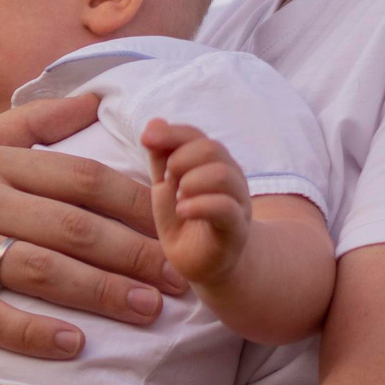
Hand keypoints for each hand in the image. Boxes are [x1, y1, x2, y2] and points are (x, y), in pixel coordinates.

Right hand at [0, 95, 181, 361]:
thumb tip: (92, 97)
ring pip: (41, 268)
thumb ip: (31, 123)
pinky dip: (34, 330)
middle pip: (73, 226)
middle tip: (182, 280)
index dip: (139, 206)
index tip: (180, 227)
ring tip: (149, 311)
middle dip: (136, 254)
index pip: (83, 180)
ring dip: (102, 292)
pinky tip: (75, 344)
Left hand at [142, 119, 250, 288]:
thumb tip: (155, 121)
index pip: (196, 135)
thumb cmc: (186, 220)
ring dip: (193, 180)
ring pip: (224, 174)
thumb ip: (162, 157)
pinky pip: (226, 208)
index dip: (172, 133)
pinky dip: (201, 205)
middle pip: (212, 148)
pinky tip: (182, 209)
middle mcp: (229, 177)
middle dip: (183, 158)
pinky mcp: (237, 230)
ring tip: (178, 196)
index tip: (147, 138)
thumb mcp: (166, 186)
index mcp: (210, 163)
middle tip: (168, 178)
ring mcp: (237, 203)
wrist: (207, 262)